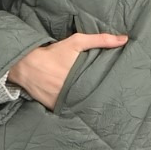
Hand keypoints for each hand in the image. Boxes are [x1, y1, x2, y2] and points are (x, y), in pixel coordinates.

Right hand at [10, 32, 128, 110]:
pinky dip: (73, 109)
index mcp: (81, 77)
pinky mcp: (54, 107)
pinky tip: (80, 108)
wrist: (26, 65)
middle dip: (100, 98)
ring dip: (87, 105)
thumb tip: (124, 39)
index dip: (109, 89)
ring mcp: (63, 101)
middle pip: (92, 98)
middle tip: (111, 98)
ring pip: (81, 106)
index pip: (101, 86)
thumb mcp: (76, 42)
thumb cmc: (53, 53)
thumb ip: (101, 40)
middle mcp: (72, 91)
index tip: (118, 88)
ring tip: (97, 105)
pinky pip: (68, 110)